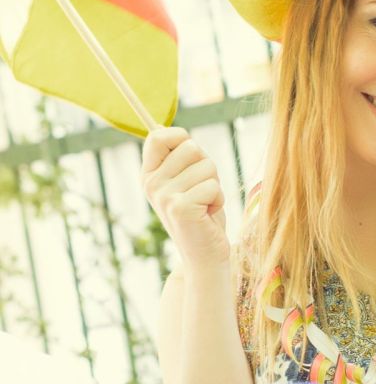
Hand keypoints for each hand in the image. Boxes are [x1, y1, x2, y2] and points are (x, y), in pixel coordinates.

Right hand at [142, 127, 229, 268]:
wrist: (205, 254)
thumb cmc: (202, 213)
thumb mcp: (187, 182)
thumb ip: (180, 158)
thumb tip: (169, 128)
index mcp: (149, 174)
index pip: (158, 136)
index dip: (181, 137)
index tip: (192, 154)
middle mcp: (151, 184)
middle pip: (191, 148)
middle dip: (207, 167)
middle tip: (202, 190)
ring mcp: (164, 196)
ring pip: (207, 166)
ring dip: (215, 185)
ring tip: (206, 204)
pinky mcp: (181, 208)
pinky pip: (213, 186)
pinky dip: (219, 200)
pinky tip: (208, 215)